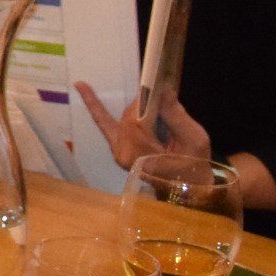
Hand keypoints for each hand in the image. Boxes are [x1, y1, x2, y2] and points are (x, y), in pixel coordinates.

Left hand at [76, 86, 215, 170]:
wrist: (189, 189)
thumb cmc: (194, 166)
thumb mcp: (194, 140)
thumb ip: (176, 115)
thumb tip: (163, 90)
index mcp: (141, 155)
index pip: (137, 119)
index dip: (147, 102)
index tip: (158, 86)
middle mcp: (123, 154)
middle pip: (129, 118)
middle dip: (147, 107)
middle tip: (164, 98)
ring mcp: (118, 152)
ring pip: (122, 118)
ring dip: (137, 110)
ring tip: (156, 113)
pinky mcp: (117, 148)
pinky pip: (104, 124)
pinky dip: (95, 106)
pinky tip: (81, 86)